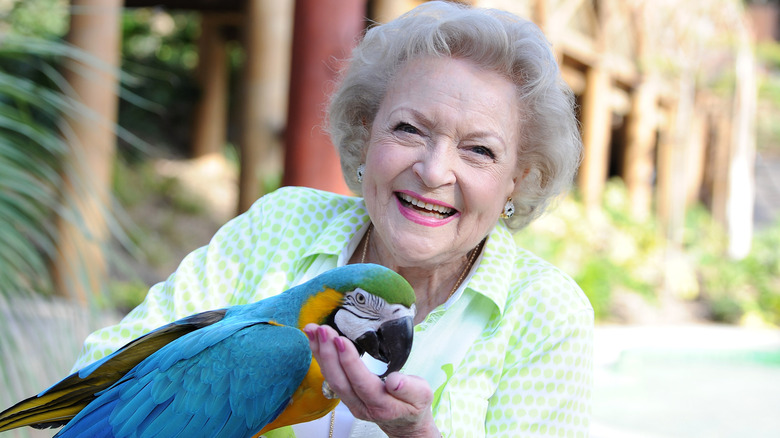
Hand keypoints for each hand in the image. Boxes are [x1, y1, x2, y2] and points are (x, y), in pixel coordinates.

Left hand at [304, 324, 439, 437]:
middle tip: (321, 330)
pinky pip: (330, 375)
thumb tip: (394, 380)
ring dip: (319, 353)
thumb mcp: (421, 396)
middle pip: (339, 380)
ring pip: (331, 378)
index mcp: (382, 405)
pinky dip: (320, 357)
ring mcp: (350, 402)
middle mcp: (361, 405)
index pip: (361, 382)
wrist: (405, 423)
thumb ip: (409, 389)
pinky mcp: (345, 395)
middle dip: (328, 353)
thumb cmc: (414, 405)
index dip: (349, 362)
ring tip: (312, 330)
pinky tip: (314, 341)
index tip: (340, 340)